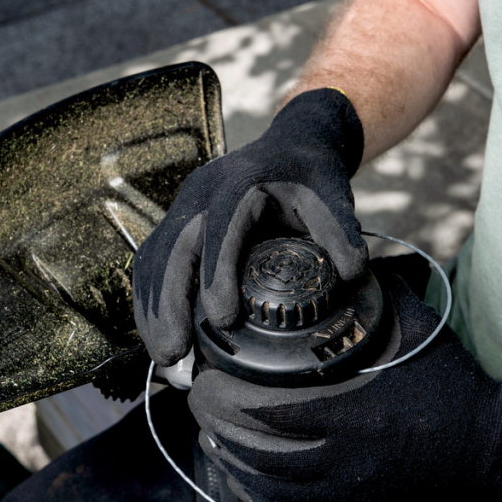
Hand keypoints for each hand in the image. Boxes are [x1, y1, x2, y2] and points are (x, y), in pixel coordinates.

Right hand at [132, 88, 366, 365]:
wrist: (290, 145)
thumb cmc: (310, 175)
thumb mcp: (332, 195)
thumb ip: (340, 231)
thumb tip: (351, 275)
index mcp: (240, 181)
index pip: (220, 227)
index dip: (216, 273)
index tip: (222, 320)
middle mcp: (201, 191)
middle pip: (172, 247)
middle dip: (169, 303)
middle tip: (175, 353)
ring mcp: (183, 206)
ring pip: (154, 258)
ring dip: (152, 309)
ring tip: (164, 356)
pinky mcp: (175, 222)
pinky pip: (152, 261)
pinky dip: (150, 300)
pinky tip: (157, 335)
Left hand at [187, 257, 501, 501]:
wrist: (489, 441)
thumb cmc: (448, 378)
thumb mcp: (413, 325)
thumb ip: (368, 293)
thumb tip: (329, 258)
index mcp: (356, 410)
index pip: (273, 413)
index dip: (229, 400)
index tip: (208, 377)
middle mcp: (347, 455)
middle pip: (260, 452)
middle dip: (218, 427)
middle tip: (197, 400)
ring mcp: (349, 486)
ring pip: (270, 485)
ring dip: (230, 459)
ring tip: (207, 430)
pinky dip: (258, 494)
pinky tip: (239, 472)